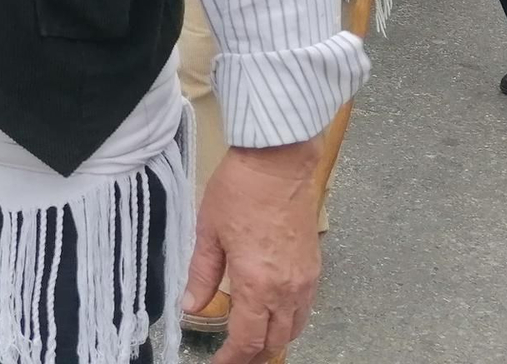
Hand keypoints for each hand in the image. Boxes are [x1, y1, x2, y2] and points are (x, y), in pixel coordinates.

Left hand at [182, 140, 321, 363]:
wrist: (278, 162)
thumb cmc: (240, 190)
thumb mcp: (208, 232)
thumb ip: (201, 275)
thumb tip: (191, 306)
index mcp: (256, 284)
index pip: (246, 339)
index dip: (231, 359)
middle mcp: (286, 289)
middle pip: (275, 342)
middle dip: (253, 356)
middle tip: (233, 359)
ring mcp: (305, 280)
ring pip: (294, 329)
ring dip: (274, 342)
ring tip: (252, 345)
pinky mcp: (315, 268)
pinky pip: (305, 309)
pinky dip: (290, 323)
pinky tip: (274, 318)